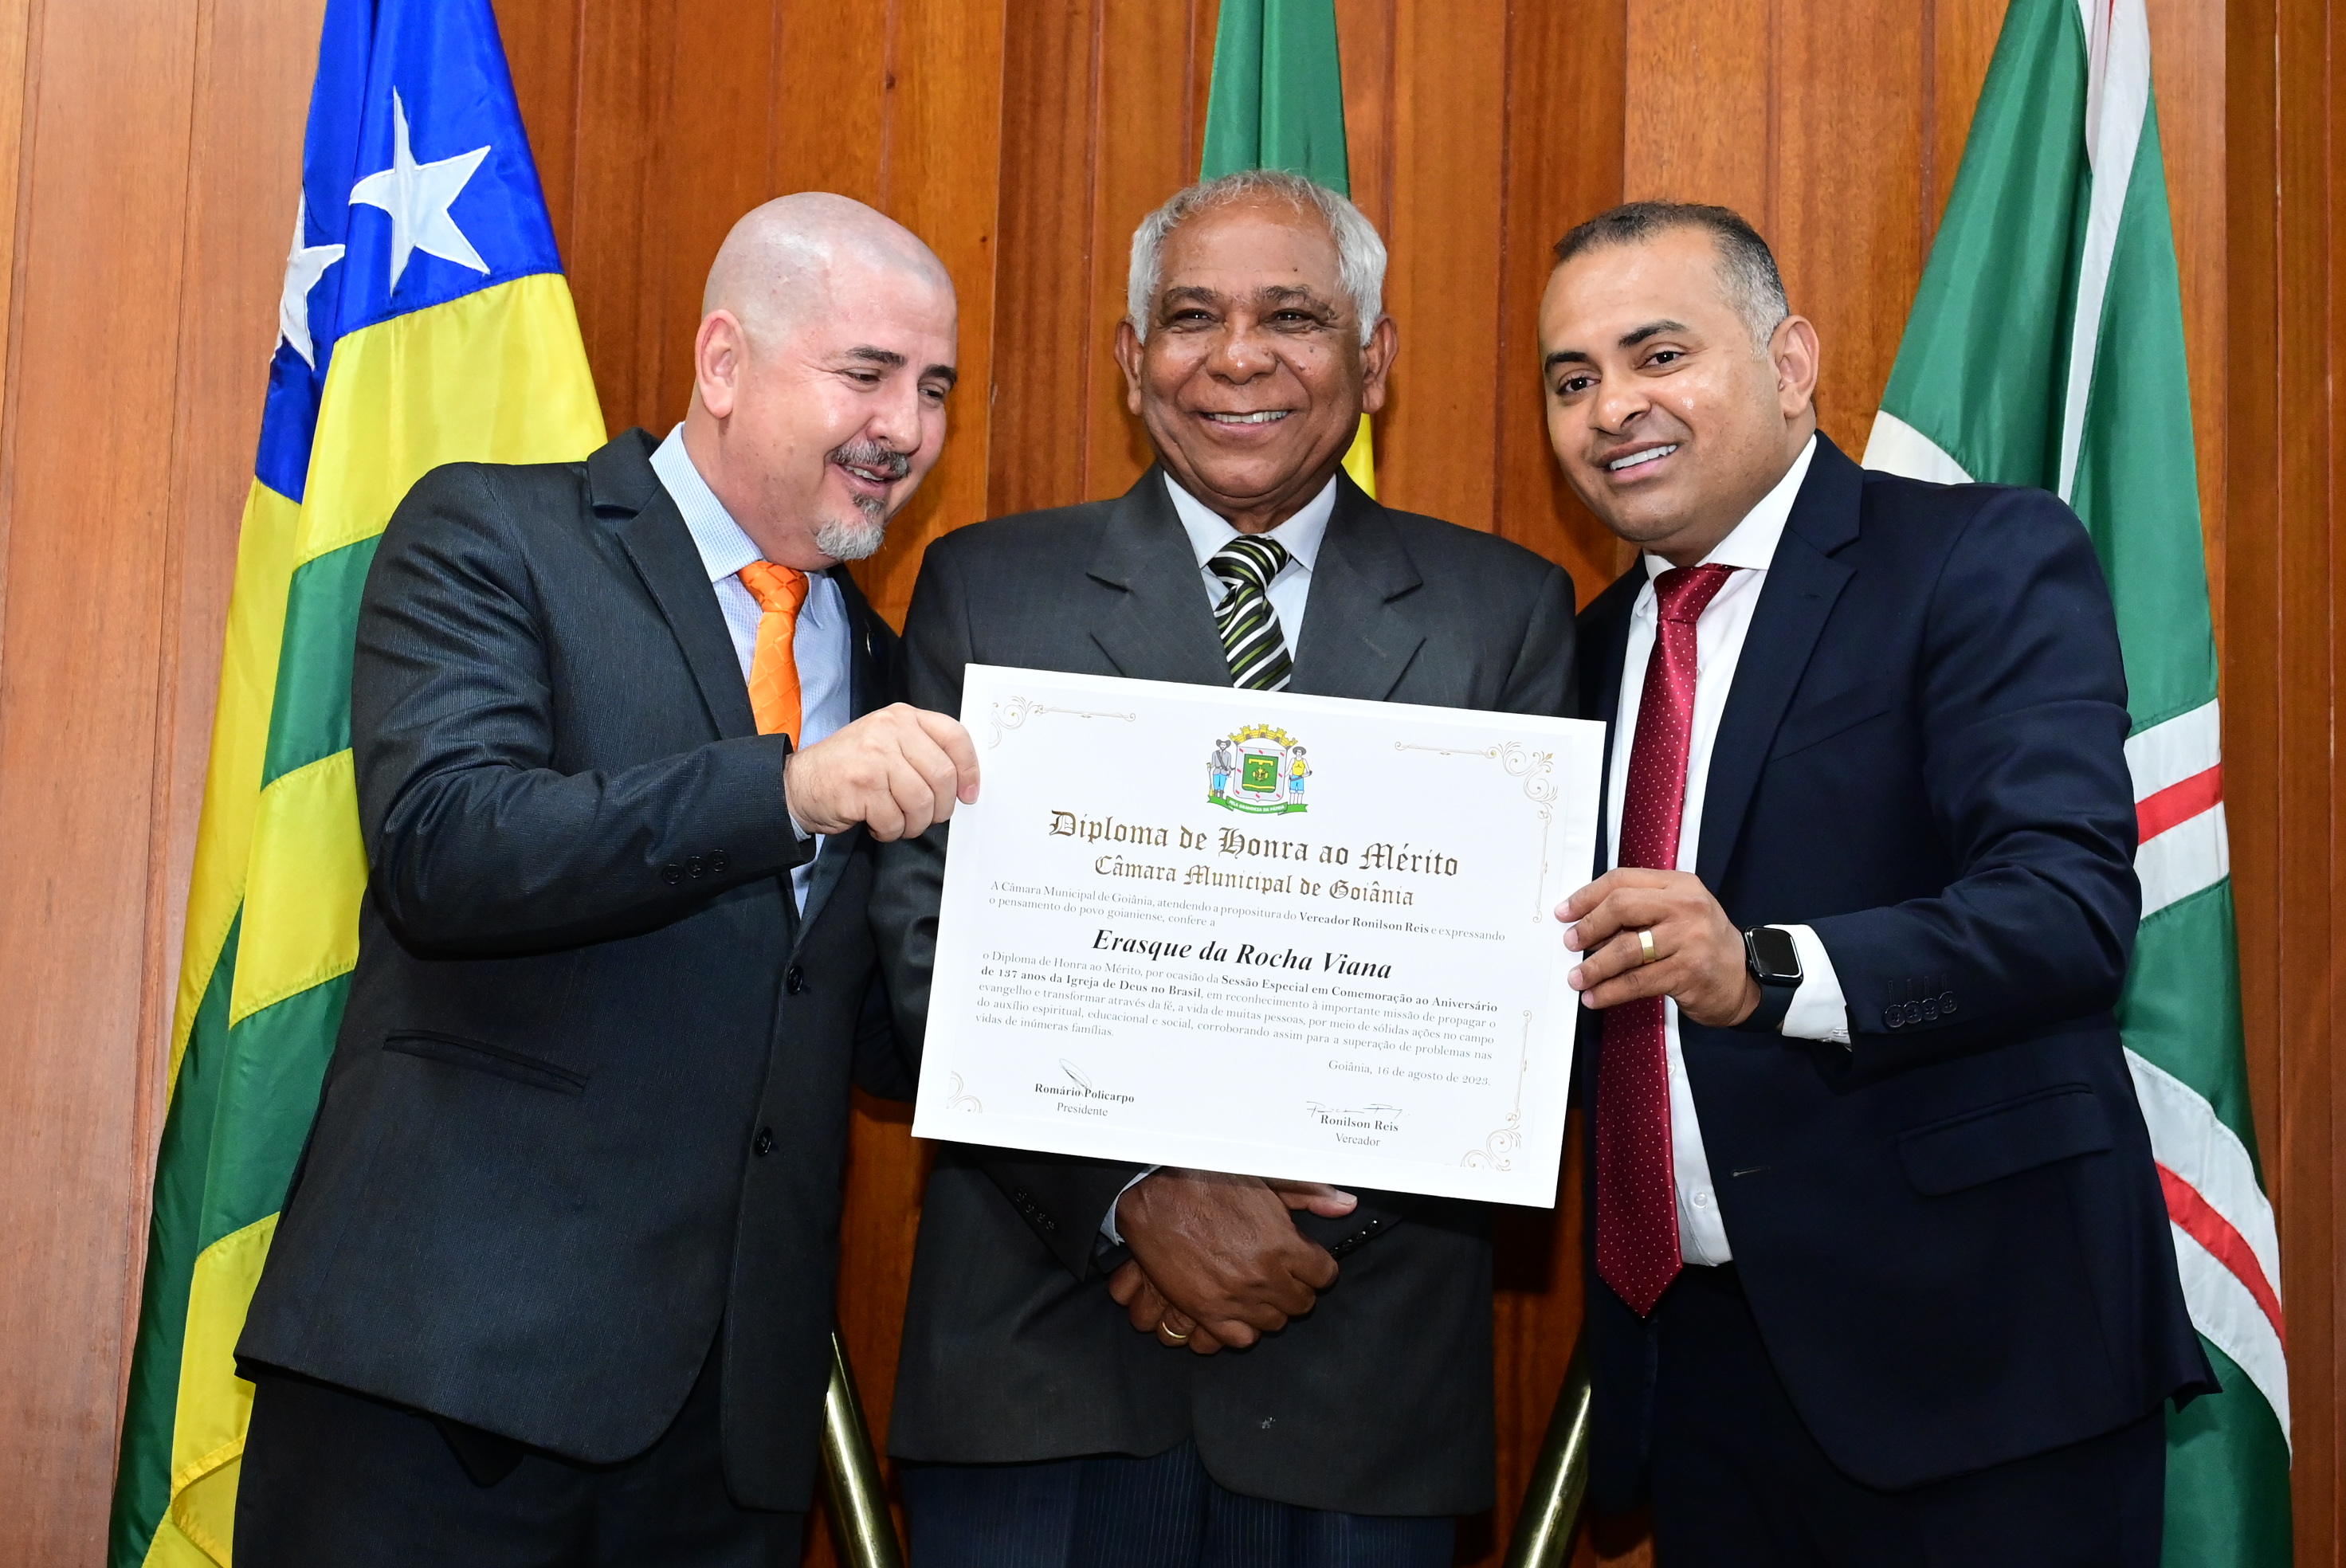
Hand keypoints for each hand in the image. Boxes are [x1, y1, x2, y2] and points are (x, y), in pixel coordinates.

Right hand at [782, 703, 978, 839]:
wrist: (799, 783)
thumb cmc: (851, 768)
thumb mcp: (888, 743)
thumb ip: (923, 751)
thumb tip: (965, 781)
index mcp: (903, 717)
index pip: (955, 736)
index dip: (970, 769)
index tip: (969, 794)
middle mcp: (890, 730)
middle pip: (942, 776)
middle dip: (940, 807)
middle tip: (927, 817)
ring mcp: (875, 757)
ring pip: (921, 802)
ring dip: (914, 824)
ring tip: (898, 822)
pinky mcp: (861, 786)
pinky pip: (895, 820)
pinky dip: (891, 831)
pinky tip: (877, 824)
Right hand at [1111, 1169, 1349, 1348]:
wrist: (1157, 1198)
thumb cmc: (1209, 1184)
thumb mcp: (1266, 1181)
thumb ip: (1310, 1195)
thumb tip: (1346, 1205)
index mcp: (1283, 1244)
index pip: (1324, 1275)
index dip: (1316, 1267)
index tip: (1306, 1261)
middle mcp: (1264, 1277)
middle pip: (1302, 1303)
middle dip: (1296, 1287)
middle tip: (1281, 1272)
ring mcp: (1236, 1298)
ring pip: (1274, 1323)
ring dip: (1270, 1307)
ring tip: (1258, 1288)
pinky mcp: (1207, 1312)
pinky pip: (1240, 1339)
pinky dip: (1243, 1328)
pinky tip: (1239, 1308)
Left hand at [1558, 868, 1759, 1026]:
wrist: (1745, 980)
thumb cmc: (1702, 945)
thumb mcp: (1679, 914)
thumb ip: (1641, 910)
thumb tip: (1585, 923)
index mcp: (1679, 885)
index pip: (1622, 880)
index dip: (1587, 896)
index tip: (1564, 913)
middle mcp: (1686, 906)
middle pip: (1622, 906)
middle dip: (1588, 927)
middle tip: (1570, 944)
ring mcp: (1689, 939)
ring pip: (1627, 949)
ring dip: (1594, 966)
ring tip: (1577, 978)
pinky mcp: (1688, 972)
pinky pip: (1637, 981)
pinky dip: (1610, 991)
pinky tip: (1595, 997)